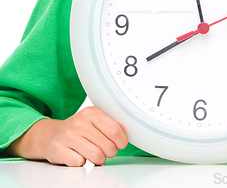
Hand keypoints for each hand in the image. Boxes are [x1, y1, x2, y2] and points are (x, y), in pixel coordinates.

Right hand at [8, 106, 127, 166]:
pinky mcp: (58, 149)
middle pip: (107, 146)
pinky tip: (79, 155)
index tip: (121, 144)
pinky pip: (80, 163)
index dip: (121, 141)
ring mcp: (68, 135)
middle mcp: (79, 122)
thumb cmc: (78, 129)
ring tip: (95, 154)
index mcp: (91, 112)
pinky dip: (82, 163)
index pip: (115, 130)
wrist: (51, 135)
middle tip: (106, 151)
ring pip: (96, 156)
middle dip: (110, 152)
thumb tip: (127, 133)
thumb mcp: (94, 120)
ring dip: (99, 159)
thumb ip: (109, 124)